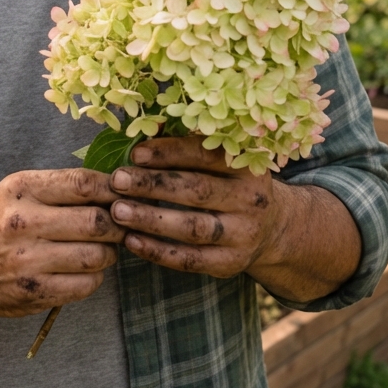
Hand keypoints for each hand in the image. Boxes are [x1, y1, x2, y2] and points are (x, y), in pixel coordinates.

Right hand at [0, 168, 124, 317]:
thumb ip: (59, 186)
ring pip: (96, 255)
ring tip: (102, 247)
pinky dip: (95, 276)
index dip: (112, 189)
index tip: (122, 194)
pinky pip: (86, 285)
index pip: (82, 183)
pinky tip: (85, 269)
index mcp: (20, 189)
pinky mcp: (33, 293)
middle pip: (96, 221)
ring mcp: (27, 261)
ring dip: (109, 252)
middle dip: (117, 224)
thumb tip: (114, 185)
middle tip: (119, 225)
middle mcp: (23, 223)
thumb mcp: (16, 190)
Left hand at [108, 136, 283, 278]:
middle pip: (197, 191)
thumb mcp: (220, 160)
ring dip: (151, 219)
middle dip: (153, 185)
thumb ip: (185, 143)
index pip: (206, 155)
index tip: (135, 152)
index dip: (169, 152)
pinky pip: (191, 260)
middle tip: (117, 180)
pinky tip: (131, 240)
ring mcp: (243, 235)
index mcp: (246, 166)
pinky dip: (158, 251)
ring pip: (193, 228)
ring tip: (118, 211)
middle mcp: (250, 200)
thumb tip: (147, 123)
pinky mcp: (230, 264)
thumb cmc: (227, 183)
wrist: (270, 229)